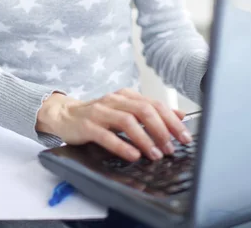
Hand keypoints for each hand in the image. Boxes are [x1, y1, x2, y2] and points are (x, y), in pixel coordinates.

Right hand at [37, 88, 190, 161]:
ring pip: (127, 121)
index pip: (154, 104)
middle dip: (162, 129)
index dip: (172, 120)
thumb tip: (180, 115)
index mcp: (126, 96)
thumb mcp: (126, 110)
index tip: (184, 137)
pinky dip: (122, 146)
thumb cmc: (99, 115)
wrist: (65, 114)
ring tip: (156, 154)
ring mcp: (100, 112)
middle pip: (143, 110)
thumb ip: (150, 112)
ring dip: (145, 139)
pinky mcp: (88, 126)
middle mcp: (115, 100)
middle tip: (172, 147)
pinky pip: (107, 135)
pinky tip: (134, 155)